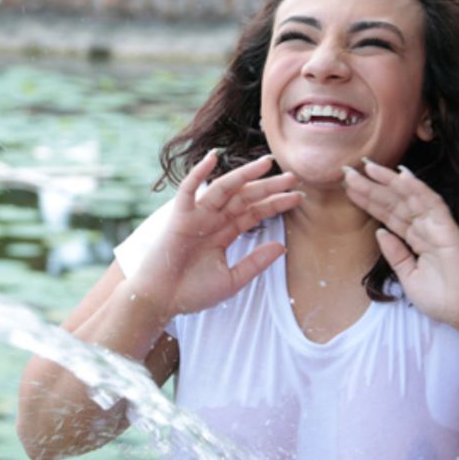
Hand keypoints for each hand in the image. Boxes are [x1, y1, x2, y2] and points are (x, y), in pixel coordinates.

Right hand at [132, 150, 301, 319]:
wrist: (161, 301)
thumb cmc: (192, 293)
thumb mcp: (232, 280)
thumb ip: (255, 262)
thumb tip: (282, 246)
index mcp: (225, 232)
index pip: (254, 212)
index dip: (275, 203)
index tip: (297, 196)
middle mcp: (213, 220)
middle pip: (244, 197)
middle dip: (268, 186)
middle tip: (292, 177)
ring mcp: (196, 216)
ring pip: (223, 189)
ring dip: (244, 175)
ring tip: (267, 163)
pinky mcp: (179, 216)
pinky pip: (188, 190)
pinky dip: (198, 173)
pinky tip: (213, 158)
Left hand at [343, 160, 458, 329]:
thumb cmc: (442, 298)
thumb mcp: (409, 276)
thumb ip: (396, 254)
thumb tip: (380, 233)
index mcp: (415, 239)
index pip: (388, 215)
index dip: (369, 201)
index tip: (348, 188)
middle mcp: (424, 229)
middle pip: (394, 203)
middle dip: (371, 187)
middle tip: (347, 172)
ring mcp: (436, 227)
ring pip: (409, 198)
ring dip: (389, 182)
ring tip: (367, 167)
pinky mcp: (448, 229)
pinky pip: (431, 204)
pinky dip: (417, 189)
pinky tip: (400, 176)